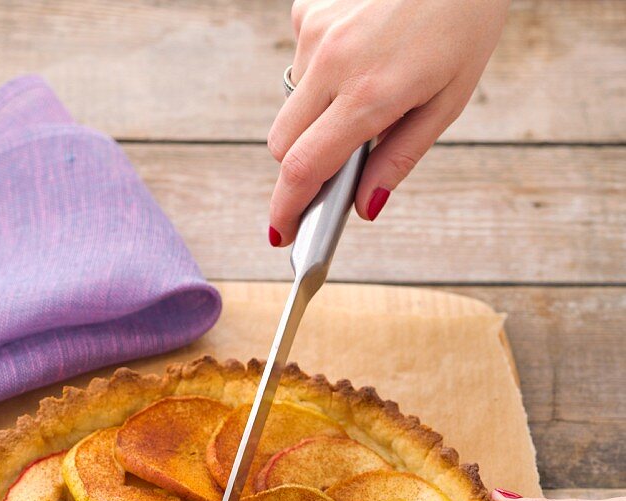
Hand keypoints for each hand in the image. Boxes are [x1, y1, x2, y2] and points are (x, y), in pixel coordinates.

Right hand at [267, 0, 508, 243]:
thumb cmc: (464, 21)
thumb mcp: (447, 101)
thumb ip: (400, 158)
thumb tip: (365, 207)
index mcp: (368, 94)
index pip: (304, 168)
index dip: (287, 208)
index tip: (282, 232)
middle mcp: (331, 63)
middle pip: (283, 144)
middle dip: (299, 168)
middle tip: (333, 172)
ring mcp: (315, 32)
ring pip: (292, 105)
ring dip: (317, 116)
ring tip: (367, 91)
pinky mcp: (310, 9)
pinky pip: (300, 62)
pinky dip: (322, 73)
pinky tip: (359, 54)